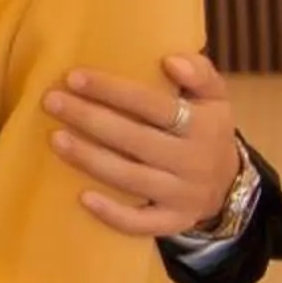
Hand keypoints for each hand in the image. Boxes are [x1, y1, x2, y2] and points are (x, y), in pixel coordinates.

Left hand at [44, 53, 240, 237]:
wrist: (229, 184)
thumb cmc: (206, 129)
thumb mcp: (214, 98)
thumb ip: (199, 72)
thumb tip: (171, 59)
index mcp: (205, 126)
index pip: (154, 105)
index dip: (113, 91)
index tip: (74, 77)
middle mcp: (195, 162)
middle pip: (135, 139)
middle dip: (89, 119)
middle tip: (52, 101)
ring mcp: (183, 195)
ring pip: (131, 178)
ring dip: (89, 159)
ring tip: (55, 138)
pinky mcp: (173, 221)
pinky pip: (141, 223)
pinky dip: (112, 214)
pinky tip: (81, 197)